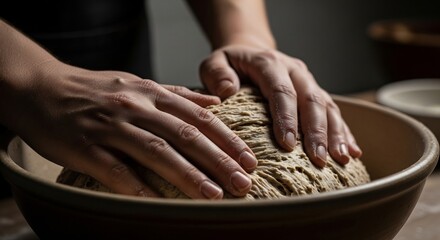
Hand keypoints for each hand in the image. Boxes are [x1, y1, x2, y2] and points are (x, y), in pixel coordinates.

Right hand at [9, 61, 257, 198]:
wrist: (42, 88)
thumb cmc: (95, 90)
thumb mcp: (138, 83)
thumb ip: (177, 94)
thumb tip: (215, 102)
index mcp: (151, 93)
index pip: (199, 117)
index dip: (227, 139)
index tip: (249, 160)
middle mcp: (136, 107)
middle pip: (185, 135)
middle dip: (218, 160)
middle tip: (244, 183)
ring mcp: (111, 127)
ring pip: (156, 151)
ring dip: (188, 175)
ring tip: (215, 195)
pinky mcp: (85, 147)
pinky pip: (115, 171)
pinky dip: (139, 187)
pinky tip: (159, 203)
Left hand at [199, 45, 361, 166]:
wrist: (249, 52)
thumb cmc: (230, 64)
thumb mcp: (214, 63)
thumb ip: (216, 74)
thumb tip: (227, 91)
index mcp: (269, 63)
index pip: (281, 91)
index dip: (286, 117)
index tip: (288, 144)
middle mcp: (294, 71)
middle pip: (310, 100)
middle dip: (316, 132)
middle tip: (318, 159)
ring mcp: (308, 82)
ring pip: (328, 107)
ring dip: (335, 134)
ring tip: (340, 159)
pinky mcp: (316, 92)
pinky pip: (334, 112)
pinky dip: (344, 132)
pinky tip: (352, 152)